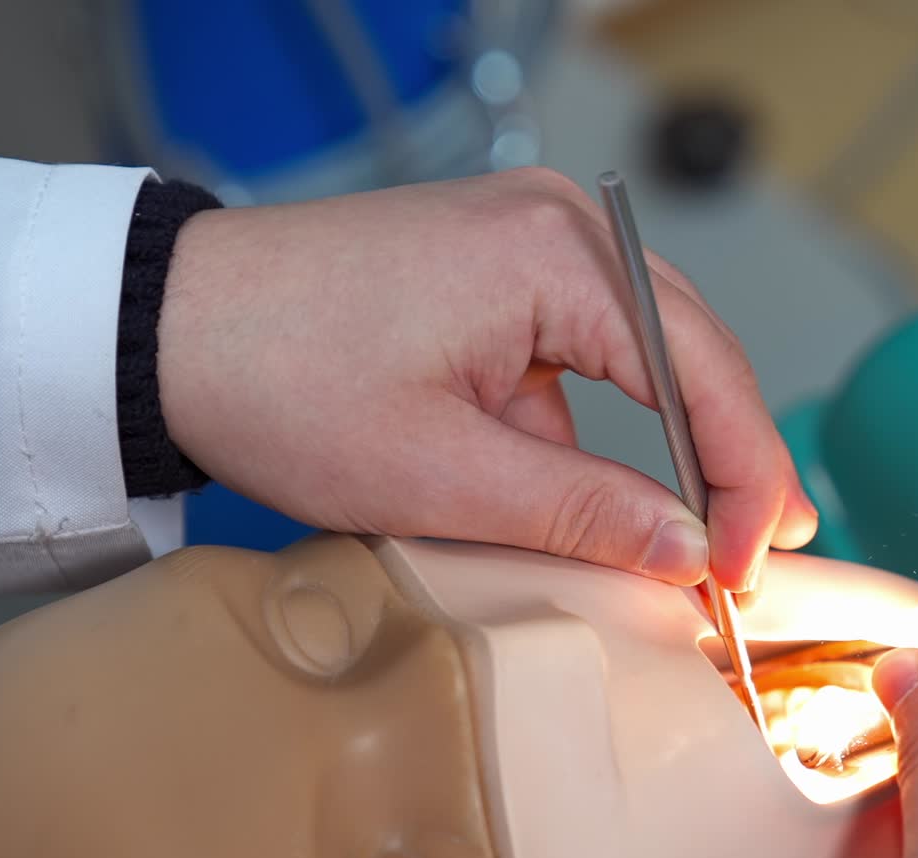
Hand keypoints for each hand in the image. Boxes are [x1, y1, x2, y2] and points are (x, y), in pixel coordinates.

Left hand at [156, 167, 815, 589]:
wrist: (167, 331)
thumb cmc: (280, 381)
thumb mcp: (443, 474)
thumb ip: (583, 512)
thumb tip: (689, 548)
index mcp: (559, 256)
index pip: (704, 371)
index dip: (745, 478)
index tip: (749, 567)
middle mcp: (556, 230)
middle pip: (689, 357)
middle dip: (720, 464)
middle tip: (747, 559)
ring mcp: (522, 249)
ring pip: (633, 367)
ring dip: (648, 457)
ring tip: (672, 547)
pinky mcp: (489, 283)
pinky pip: (570, 366)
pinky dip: (579, 439)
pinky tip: (574, 501)